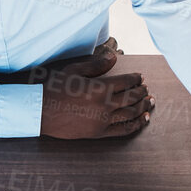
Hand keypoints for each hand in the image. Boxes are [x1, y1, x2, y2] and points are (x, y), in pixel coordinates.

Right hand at [34, 38, 152, 138]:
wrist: (41, 112)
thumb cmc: (55, 89)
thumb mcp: (74, 71)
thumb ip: (97, 65)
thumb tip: (114, 56)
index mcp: (100, 88)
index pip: (126, 82)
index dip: (136, 79)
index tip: (141, 77)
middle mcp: (105, 105)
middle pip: (132, 98)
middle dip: (142, 92)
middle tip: (147, 89)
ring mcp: (103, 121)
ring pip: (131, 114)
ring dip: (143, 107)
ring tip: (150, 102)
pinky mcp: (99, 133)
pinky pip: (123, 130)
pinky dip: (136, 124)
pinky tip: (144, 119)